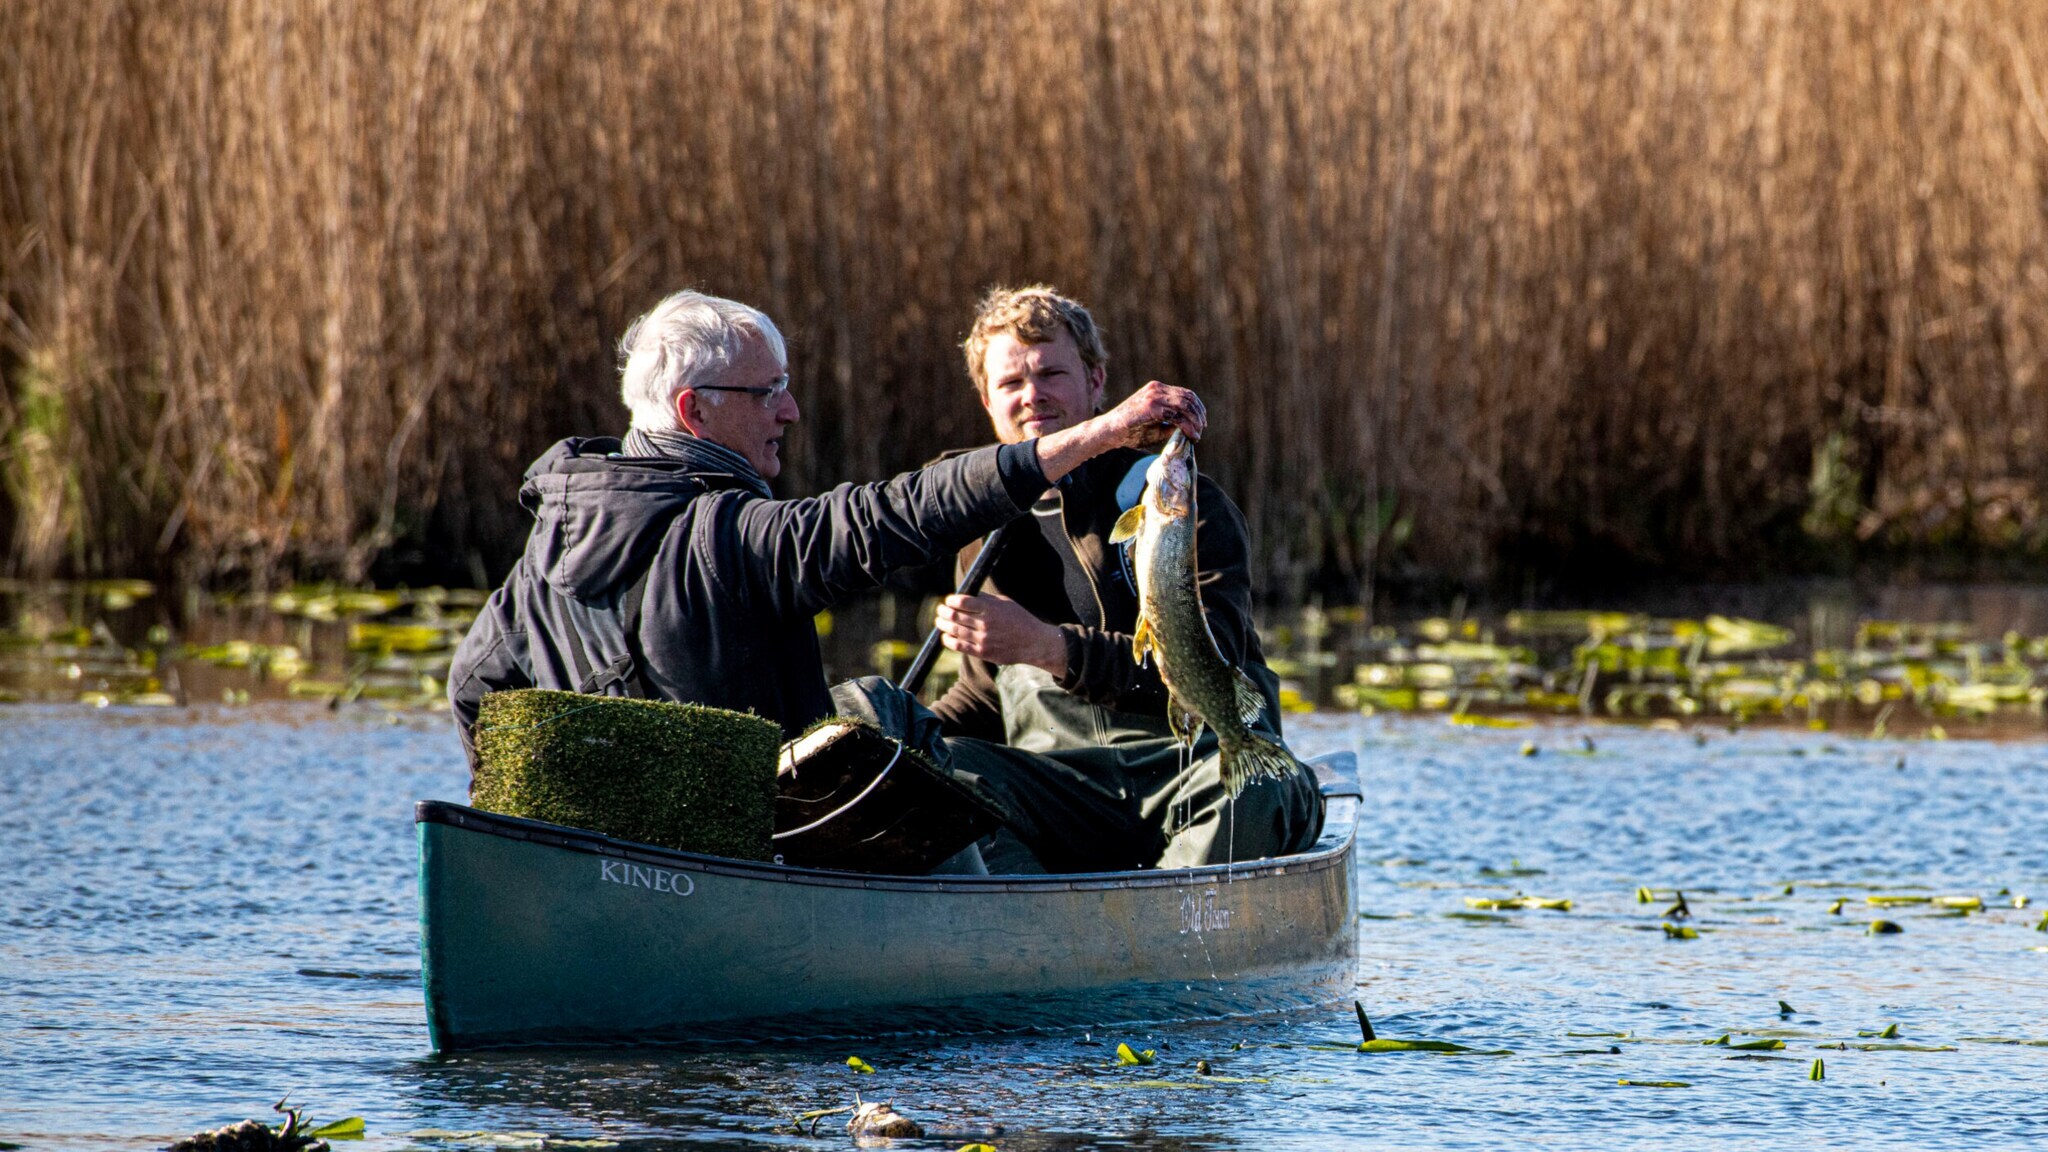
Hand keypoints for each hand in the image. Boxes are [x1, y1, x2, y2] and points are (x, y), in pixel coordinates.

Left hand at [935, 592, 1067, 676]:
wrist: (1033, 642)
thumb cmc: (1019, 619)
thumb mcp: (1005, 603)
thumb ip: (985, 599)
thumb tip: (966, 594)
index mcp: (990, 608)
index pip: (962, 601)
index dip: (951, 600)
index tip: (949, 600)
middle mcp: (985, 623)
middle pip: (955, 616)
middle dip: (943, 612)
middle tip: (940, 610)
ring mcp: (983, 639)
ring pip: (955, 630)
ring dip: (943, 625)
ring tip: (939, 621)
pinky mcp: (982, 652)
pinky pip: (959, 646)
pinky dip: (949, 641)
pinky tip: (946, 637)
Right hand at [1034, 381, 1205, 481]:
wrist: (1108, 432)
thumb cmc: (1129, 432)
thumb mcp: (1155, 426)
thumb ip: (1171, 424)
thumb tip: (1189, 428)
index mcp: (1156, 389)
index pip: (1184, 393)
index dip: (1196, 407)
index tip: (1201, 422)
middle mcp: (1156, 389)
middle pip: (1188, 397)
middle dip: (1198, 414)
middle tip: (1202, 428)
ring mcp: (1153, 396)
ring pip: (1185, 405)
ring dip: (1195, 420)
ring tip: (1197, 434)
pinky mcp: (1151, 407)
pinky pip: (1177, 415)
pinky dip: (1187, 426)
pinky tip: (1191, 435)